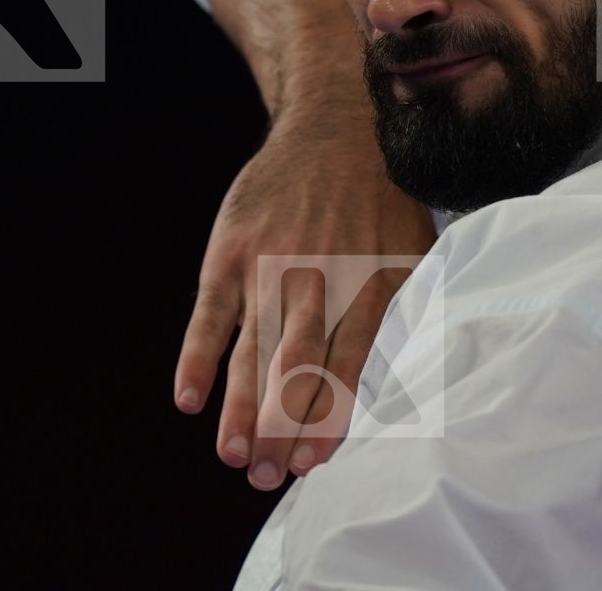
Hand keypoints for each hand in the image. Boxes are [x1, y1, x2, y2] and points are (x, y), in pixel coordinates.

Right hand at [174, 120, 438, 489]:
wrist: (339, 124)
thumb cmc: (382, 199)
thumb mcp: (413, 250)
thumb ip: (403, 310)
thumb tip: (408, 379)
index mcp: (369, 285)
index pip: (344, 365)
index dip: (325, 417)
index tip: (310, 465)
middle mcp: (319, 279)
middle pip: (294, 365)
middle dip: (279, 426)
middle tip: (265, 478)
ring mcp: (271, 264)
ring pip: (253, 347)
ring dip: (240, 405)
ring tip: (233, 456)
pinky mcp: (234, 249)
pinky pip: (210, 310)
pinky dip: (197, 354)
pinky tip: (188, 399)